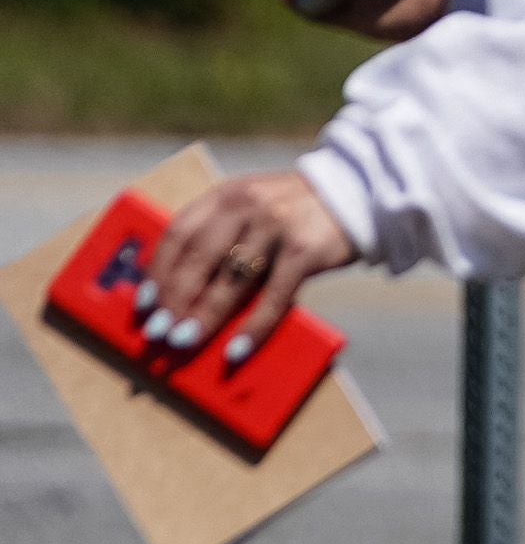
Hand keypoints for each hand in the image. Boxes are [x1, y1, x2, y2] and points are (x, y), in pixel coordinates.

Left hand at [142, 173, 356, 368]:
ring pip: (231, 280)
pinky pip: (273, 297)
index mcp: (228, 193)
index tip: (143, 304)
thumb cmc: (297, 213)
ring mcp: (278, 225)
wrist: (362, 193)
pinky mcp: (306, 250)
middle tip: (158, 333)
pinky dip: (252, 327)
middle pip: (199, 259)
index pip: (179, 232)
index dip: (157, 271)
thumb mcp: (256, 208)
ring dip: (204, 316)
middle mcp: (249, 204)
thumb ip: (223, 235)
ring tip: (184, 342)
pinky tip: (236, 350)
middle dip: (175, 300)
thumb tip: (180, 297)